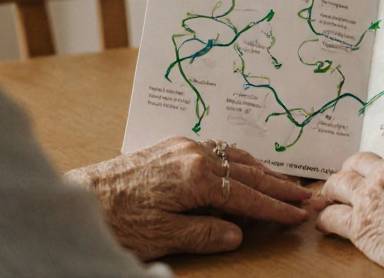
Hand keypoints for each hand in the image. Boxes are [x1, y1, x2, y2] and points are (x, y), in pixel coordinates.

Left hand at [66, 136, 311, 259]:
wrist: (79, 197)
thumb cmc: (117, 220)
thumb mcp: (164, 236)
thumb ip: (206, 233)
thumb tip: (237, 234)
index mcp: (196, 177)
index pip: (247, 196)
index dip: (276, 208)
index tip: (299, 215)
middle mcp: (194, 154)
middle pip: (248, 173)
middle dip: (279, 187)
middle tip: (305, 197)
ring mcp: (182, 146)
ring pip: (234, 157)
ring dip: (262, 173)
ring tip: (284, 185)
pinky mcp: (171, 147)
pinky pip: (217, 151)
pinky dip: (238, 163)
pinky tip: (244, 171)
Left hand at [317, 149, 383, 277]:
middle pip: (365, 160)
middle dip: (357, 171)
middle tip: (353, 182)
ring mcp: (375, 193)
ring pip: (341, 181)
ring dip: (333, 190)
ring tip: (330, 198)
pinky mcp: (359, 221)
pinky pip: (333, 215)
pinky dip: (326, 220)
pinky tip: (325, 224)